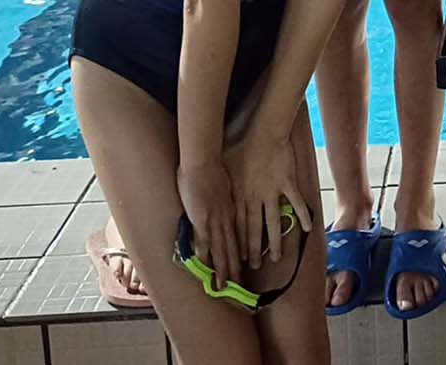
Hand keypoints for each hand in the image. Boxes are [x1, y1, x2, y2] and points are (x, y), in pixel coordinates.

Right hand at [177, 158, 239, 287]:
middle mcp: (227, 217)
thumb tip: (222, 204)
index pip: (237, 236)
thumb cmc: (213, 168)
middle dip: (234, 267)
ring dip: (224, 267)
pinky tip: (206, 268)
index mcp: (232, 209)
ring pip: (222, 248)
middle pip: (232, 247)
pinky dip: (205, 255)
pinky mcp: (202, 218)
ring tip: (226, 285)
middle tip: (238, 285)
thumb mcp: (225, 185)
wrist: (204, 159)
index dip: (239, 252)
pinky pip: (205, 240)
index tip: (242, 266)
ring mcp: (215, 219)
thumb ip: (225, 198)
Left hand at [224, 134, 311, 268]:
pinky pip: (295, 202)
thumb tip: (212, 196)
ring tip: (278, 258)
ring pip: (273, 221)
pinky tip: (306, 229)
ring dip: (275, 241)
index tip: (236, 258)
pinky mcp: (287, 183)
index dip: (237, 242)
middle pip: (254, 228)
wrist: (263, 131)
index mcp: (239, 194)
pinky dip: (301, 215)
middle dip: (253, 249)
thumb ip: (221, 183)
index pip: (237, 224)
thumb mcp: (225, 165)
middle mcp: (255, 197)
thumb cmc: (241, 145)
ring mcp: (272, 191)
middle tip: (253, 266)